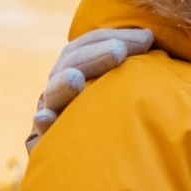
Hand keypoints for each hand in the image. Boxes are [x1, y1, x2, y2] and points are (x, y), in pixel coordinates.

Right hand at [26, 27, 153, 149]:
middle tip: (119, 51)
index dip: (114, 37)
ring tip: (76, 80)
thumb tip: (149, 36)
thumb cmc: (123, 107)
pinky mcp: (49, 135)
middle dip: (96, 56)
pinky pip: (41, 129)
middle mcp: (64, 82)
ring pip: (54, 93)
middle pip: (73, 63)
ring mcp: (53, 107)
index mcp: (79, 63)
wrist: (105, 153)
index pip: (90, 44)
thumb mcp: (127, 79)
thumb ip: (133, 55)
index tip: (147, 39)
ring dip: (63, 86)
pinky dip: (43, 123)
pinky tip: (45, 120)